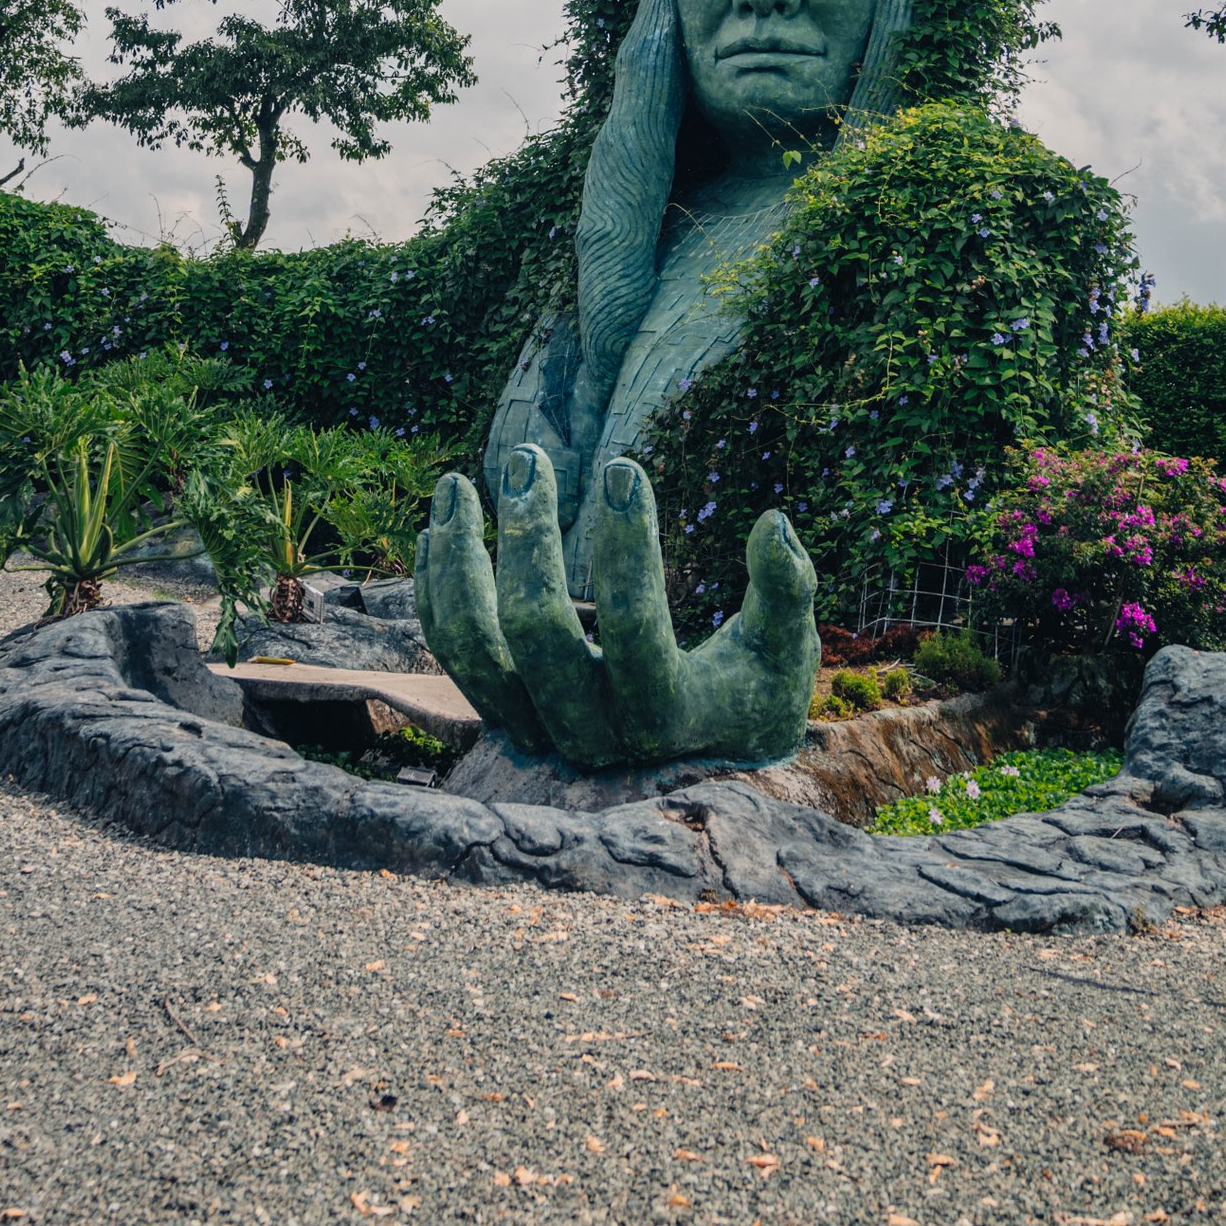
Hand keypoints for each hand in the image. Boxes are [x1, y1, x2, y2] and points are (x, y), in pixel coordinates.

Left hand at [416, 441, 819, 770]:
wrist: (701, 768)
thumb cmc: (750, 693)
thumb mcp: (785, 650)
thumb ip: (788, 590)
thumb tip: (772, 522)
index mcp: (666, 716)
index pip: (634, 628)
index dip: (628, 546)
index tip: (623, 466)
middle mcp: (592, 733)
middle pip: (535, 632)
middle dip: (528, 536)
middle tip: (529, 457)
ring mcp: (538, 729)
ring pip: (472, 644)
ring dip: (458, 558)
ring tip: (455, 484)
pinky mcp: (504, 717)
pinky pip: (451, 652)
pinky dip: (437, 589)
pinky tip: (438, 529)